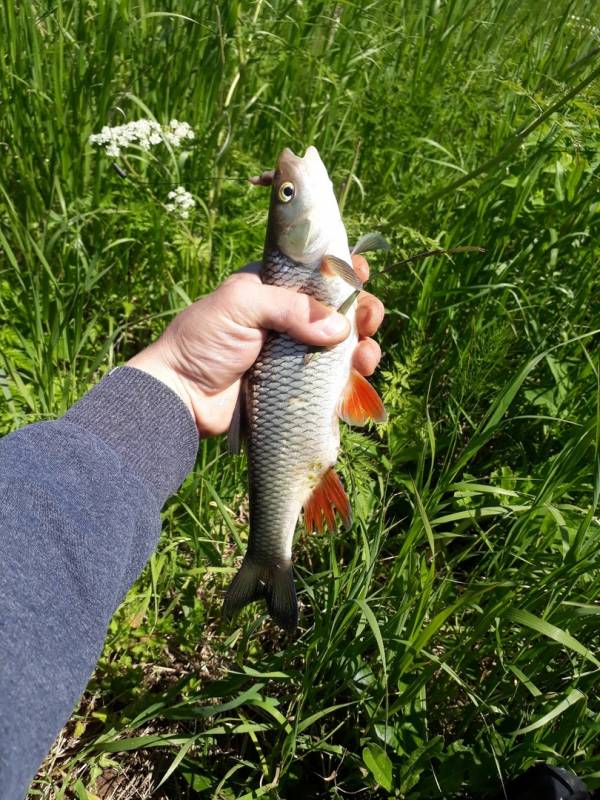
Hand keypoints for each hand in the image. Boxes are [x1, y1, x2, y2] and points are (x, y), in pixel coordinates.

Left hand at [127, 255, 383, 435]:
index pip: (314, 273)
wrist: (179, 398)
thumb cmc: (202, 343)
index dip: (341, 272)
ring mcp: (292, 354)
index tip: (361, 274)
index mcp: (270, 289)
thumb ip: (290, 307)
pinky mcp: (295, 385)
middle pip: (337, 310)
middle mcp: (286, 319)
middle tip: (370, 318)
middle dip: (361, 312)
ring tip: (366, 356)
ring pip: (341, 345)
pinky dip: (351, 375)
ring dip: (362, 345)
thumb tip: (339, 327)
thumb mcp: (240, 307)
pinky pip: (332, 377)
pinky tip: (359, 374)